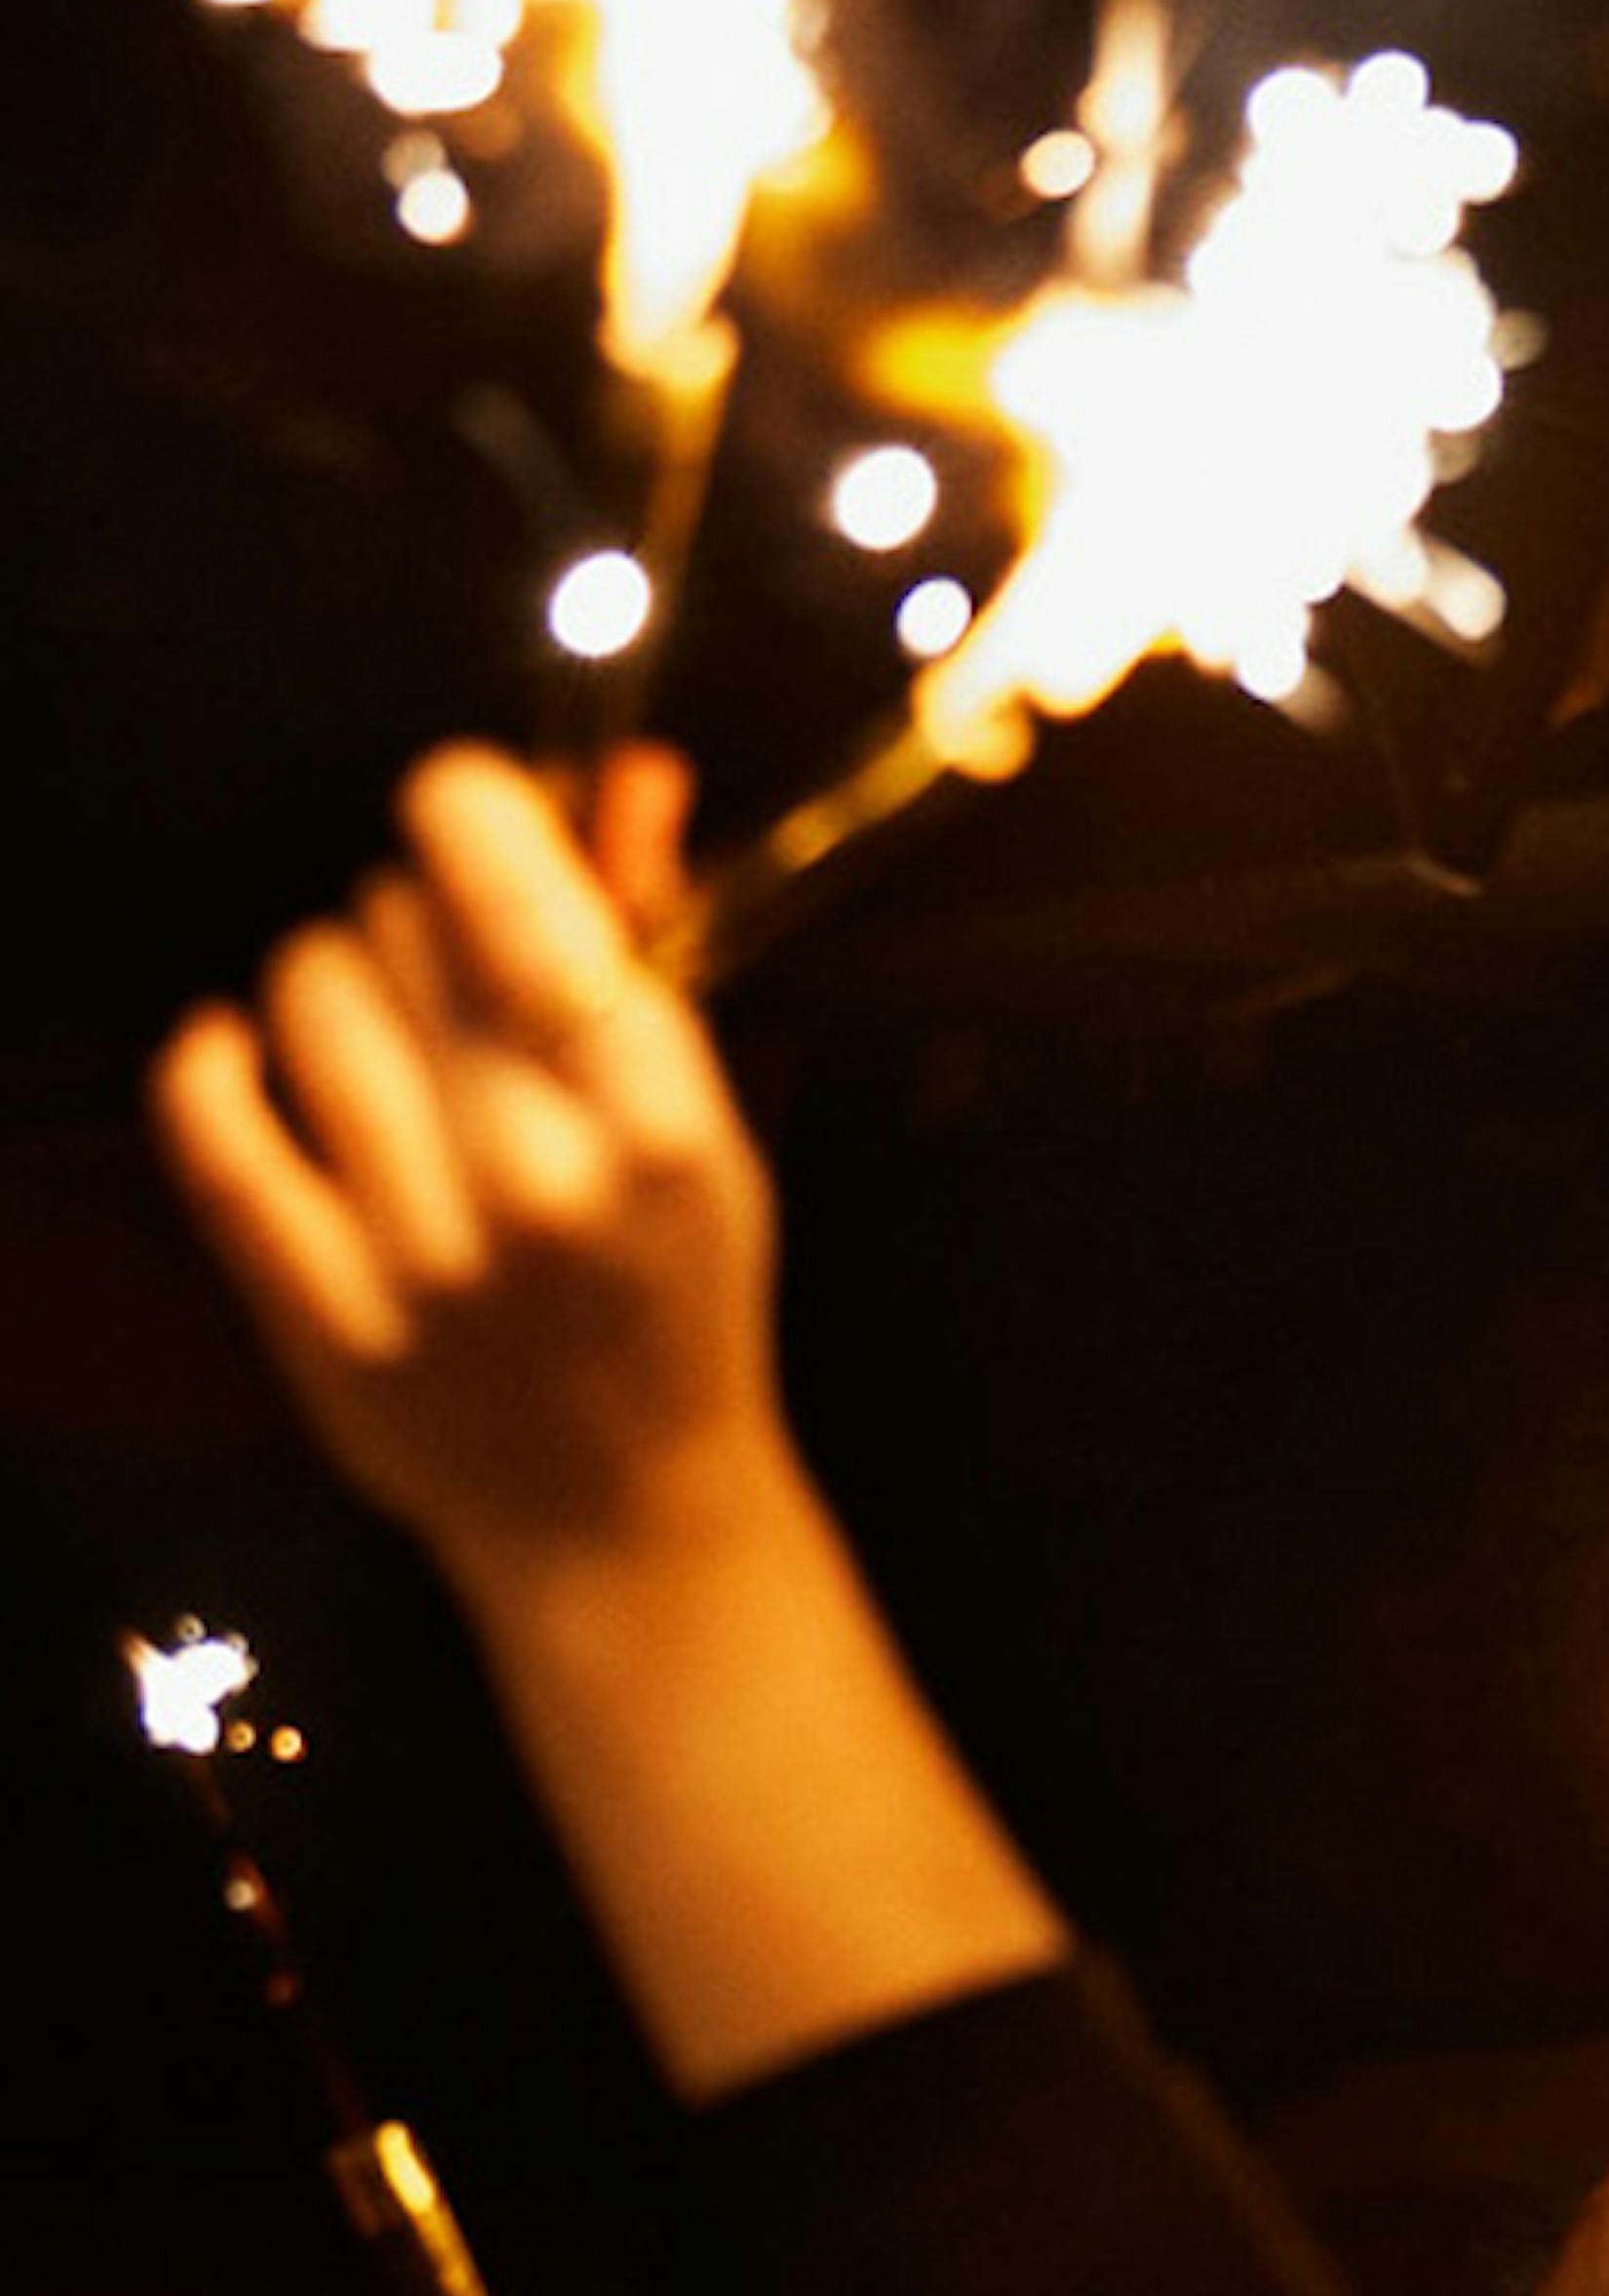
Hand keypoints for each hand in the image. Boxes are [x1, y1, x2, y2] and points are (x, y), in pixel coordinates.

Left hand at [147, 744, 784, 1593]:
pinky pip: (213, 1129)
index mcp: (665, 1127)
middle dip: (428, 914)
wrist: (624, 1517)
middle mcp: (542, 1182)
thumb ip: (656, 948)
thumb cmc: (677, 1295)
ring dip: (335, 980)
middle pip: (413, 924)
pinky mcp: (318, 1312)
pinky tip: (239, 1054)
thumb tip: (621, 778)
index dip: (474, 809)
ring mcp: (421, 1255)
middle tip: (458, 975)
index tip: (466, 807)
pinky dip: (214, 1063)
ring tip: (379, 1035)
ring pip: (310, 995)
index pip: (520, 895)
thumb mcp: (707, 1124)